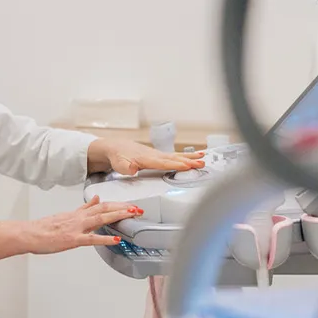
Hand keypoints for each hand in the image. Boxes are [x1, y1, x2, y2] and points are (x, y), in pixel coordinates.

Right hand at [0, 196, 142, 260]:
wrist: (30, 234)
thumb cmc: (45, 228)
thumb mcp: (66, 215)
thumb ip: (84, 208)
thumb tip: (97, 199)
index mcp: (78, 213)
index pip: (101, 205)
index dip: (117, 204)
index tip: (131, 204)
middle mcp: (79, 218)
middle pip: (104, 209)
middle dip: (122, 208)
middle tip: (138, 208)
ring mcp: (76, 228)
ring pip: (100, 219)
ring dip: (117, 216)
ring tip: (132, 215)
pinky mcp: (72, 240)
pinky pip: (91, 239)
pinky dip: (105, 239)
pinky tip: (116, 240)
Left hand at [88, 138, 205, 176]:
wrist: (114, 147)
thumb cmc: (117, 156)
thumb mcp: (118, 163)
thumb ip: (125, 167)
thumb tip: (131, 169)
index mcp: (146, 158)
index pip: (164, 163)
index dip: (176, 164)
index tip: (188, 166)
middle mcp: (154, 155)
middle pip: (174, 158)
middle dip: (188, 161)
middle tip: (202, 162)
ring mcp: (157, 154)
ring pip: (176, 155)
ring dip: (190, 157)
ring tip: (203, 157)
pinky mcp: (158, 156)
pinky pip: (174, 156)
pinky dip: (184, 156)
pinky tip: (193, 156)